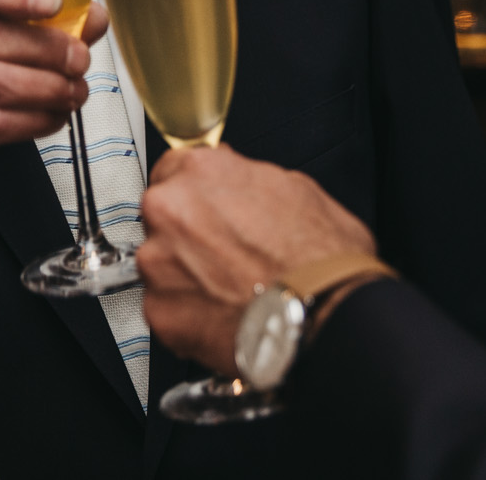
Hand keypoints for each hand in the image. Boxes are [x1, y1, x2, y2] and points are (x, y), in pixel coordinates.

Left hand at [137, 145, 374, 374]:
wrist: (327, 316)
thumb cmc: (320, 257)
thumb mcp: (295, 188)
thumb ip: (246, 178)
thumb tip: (236, 182)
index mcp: (200, 171)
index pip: (173, 169)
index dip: (196, 193)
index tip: (207, 209)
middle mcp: (169, 211)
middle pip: (162, 216)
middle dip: (188, 233)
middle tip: (226, 253)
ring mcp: (158, 263)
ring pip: (161, 263)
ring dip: (186, 274)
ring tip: (230, 288)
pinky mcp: (159, 311)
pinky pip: (166, 307)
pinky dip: (188, 312)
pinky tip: (223, 313)